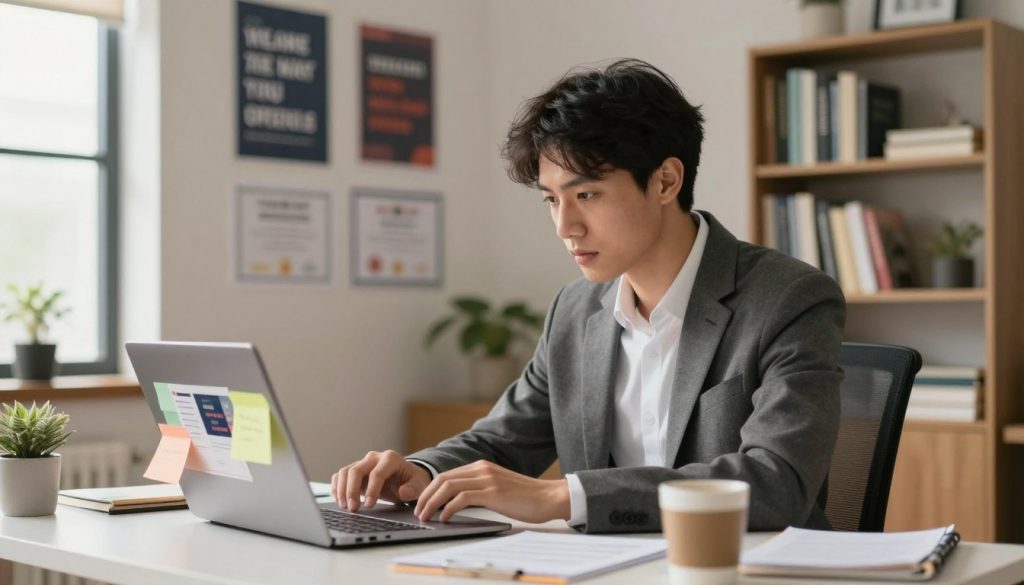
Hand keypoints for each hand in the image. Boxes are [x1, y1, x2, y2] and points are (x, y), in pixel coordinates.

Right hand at [331, 450, 430, 511]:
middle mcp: (374, 458)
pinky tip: (338, 499)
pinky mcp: (355, 470)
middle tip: (353, 509)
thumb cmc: (413, 481)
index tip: (369, 505)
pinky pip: (341, 475)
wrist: (406, 477)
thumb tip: (403, 492)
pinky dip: (337, 486)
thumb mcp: (419, 485)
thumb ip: (412, 489)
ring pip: (345, 472)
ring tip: (344, 507)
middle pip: (356, 470)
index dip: (372, 490)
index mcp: (391, 459)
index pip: (377, 473)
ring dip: (342, 490)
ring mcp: (363, 463)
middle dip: (352, 491)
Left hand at [413, 460, 569, 523]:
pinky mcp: (492, 492)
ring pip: (448, 486)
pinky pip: (461, 498)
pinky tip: (444, 518)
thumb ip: (480, 490)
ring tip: (425, 516)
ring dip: (432, 502)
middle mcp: (482, 469)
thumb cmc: (527, 498)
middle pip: (442, 478)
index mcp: (482, 467)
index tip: (422, 503)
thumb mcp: (498, 489)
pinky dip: (448, 508)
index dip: (430, 489)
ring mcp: (487, 479)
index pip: (447, 475)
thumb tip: (457, 504)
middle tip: (418, 511)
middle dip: (426, 496)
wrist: (549, 497)